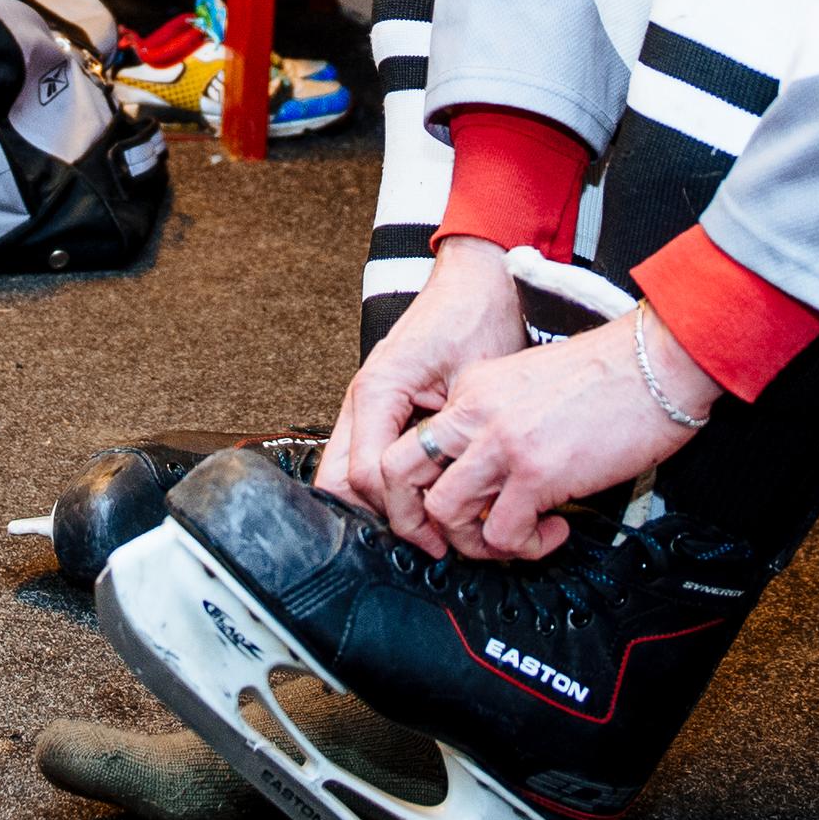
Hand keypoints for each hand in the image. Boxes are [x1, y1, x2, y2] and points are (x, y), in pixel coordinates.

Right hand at [322, 245, 529, 542]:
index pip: (367, 476)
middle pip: (341, 483)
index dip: (403, 515)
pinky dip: (391, 484)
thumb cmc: (477, 316)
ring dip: (385, 504)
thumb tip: (460, 499)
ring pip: (349, 474)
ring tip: (434, 525)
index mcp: (378, 390)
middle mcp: (363, 398)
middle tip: (431, 541)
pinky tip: (430, 495)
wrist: (477, 278)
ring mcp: (368, 403)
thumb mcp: (476, 382)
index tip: (441, 539)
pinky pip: (368, 457)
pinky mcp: (382, 407)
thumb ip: (455, 438)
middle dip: (382, 518)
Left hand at [406, 311, 722, 562]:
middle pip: (401, 473)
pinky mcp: (536, 473)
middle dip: (421, 517)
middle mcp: (475, 412)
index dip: (430, 483)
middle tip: (460, 534)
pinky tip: (552, 533)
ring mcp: (501, 443)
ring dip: (473, 540)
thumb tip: (496, 473)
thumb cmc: (611, 374)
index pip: (415, 442)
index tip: (464, 501)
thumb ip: (501, 418)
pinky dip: (522, 547)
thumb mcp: (531, 382)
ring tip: (513, 538)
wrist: (655, 363)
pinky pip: (501, 533)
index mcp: (472, 388)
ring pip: (443, 511)